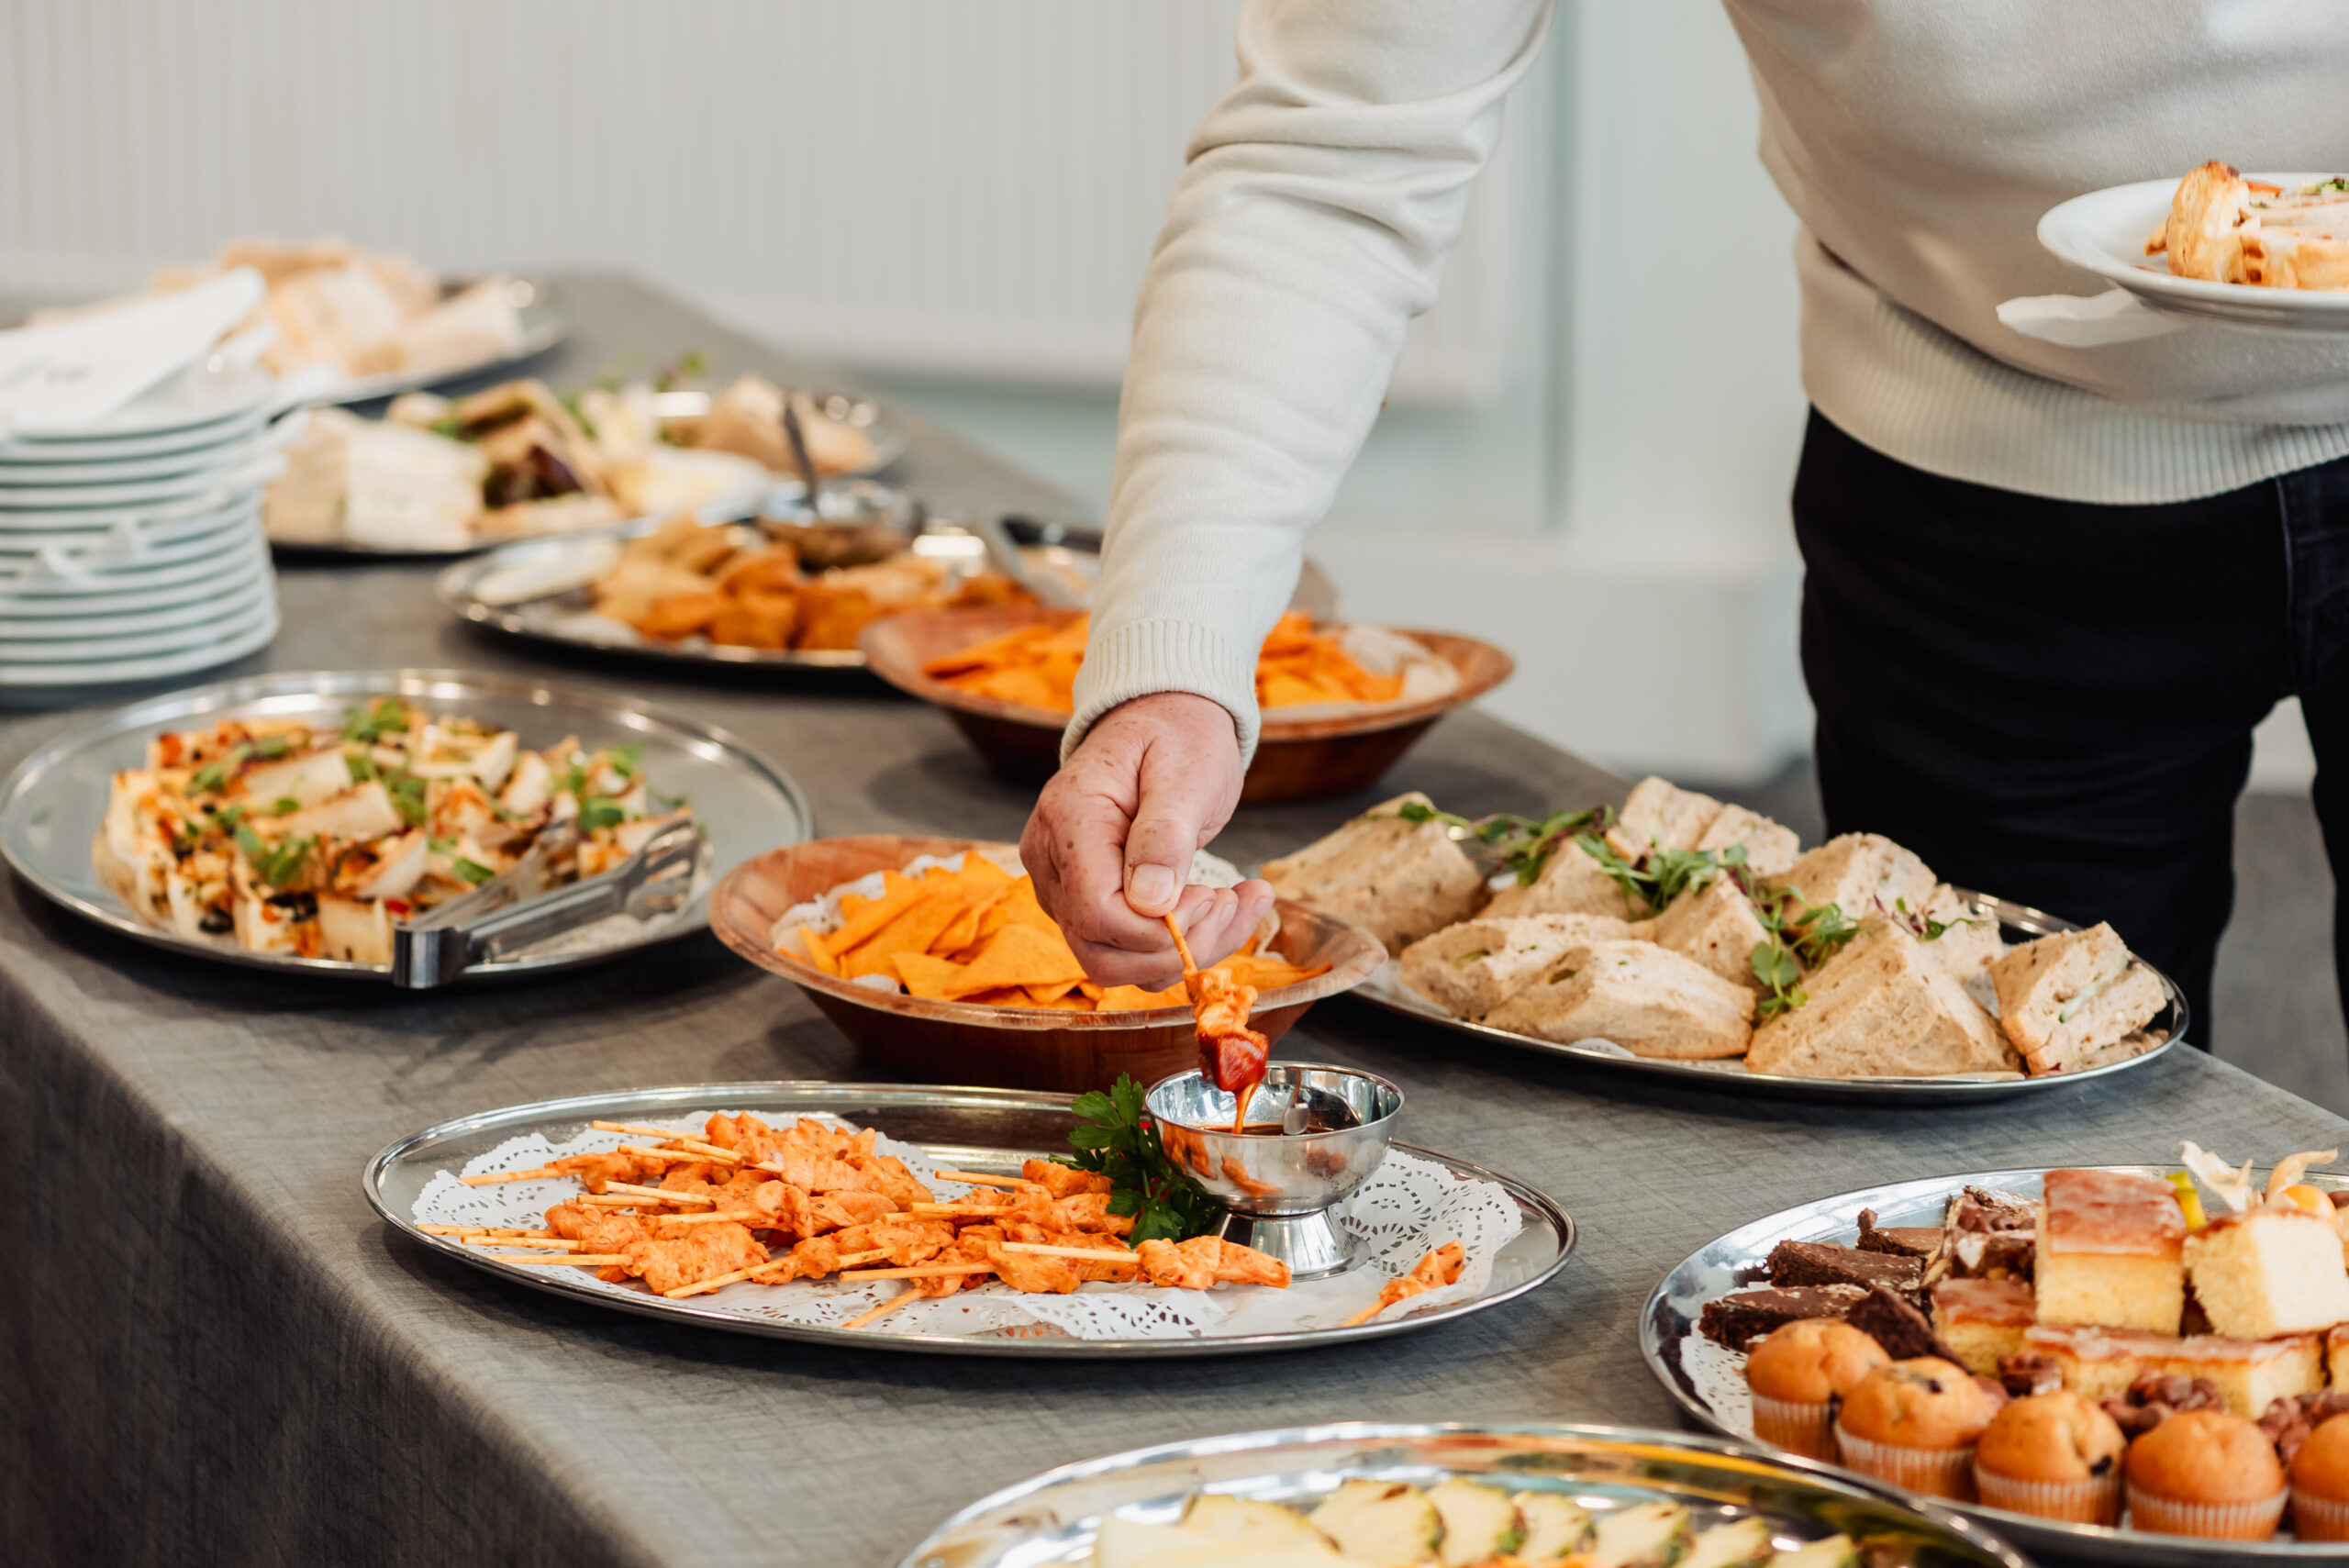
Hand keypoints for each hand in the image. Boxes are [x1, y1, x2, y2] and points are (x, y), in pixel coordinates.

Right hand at [1021, 691, 1275, 988]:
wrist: (1163, 720)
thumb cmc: (1177, 737)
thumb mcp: (1185, 772)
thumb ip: (1165, 835)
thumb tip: (1151, 903)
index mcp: (1069, 818)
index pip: (1096, 910)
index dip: (1158, 928)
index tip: (1214, 898)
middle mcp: (1051, 858)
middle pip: (1099, 947)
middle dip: (1176, 947)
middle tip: (1234, 904)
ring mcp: (1061, 883)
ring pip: (1113, 959)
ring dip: (1184, 950)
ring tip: (1238, 904)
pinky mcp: (1083, 899)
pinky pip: (1124, 947)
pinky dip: (1177, 944)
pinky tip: (1222, 908)